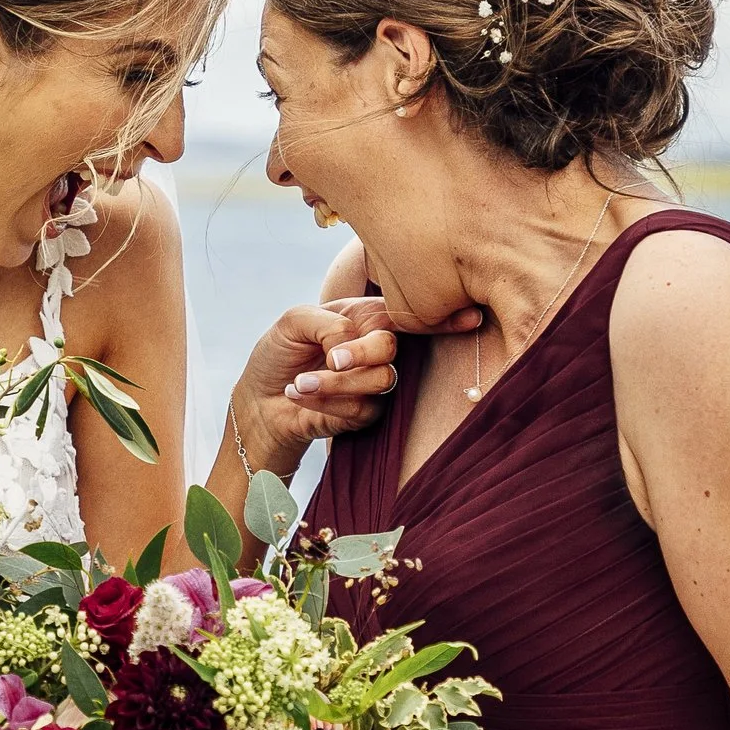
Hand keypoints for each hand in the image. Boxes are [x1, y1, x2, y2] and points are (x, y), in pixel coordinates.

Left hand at [229, 296, 480, 476]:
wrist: (258, 401)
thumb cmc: (277, 355)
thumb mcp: (293, 321)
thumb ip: (326, 321)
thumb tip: (350, 342)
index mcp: (362, 317)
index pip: (404, 314)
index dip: (439, 317)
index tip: (470, 316)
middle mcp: (373, 348)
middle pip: (391, 347)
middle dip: (361, 353)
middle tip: (331, 358)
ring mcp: (372, 383)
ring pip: (379, 380)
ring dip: (334, 382)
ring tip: (299, 382)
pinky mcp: (364, 415)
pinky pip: (360, 408)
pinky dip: (324, 401)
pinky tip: (298, 394)